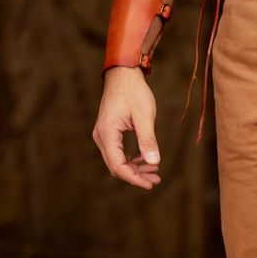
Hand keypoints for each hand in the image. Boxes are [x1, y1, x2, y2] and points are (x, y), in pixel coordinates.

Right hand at [93, 66, 161, 189]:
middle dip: (136, 175)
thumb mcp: (145, 116)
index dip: (134, 178)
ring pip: (116, 160)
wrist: (124, 74)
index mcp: (107, 134)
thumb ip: (148, 140)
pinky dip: (130, 158)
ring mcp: (103, 134)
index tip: (150, 184)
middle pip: (116, 166)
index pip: (118, 165)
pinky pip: (117, 151)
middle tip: (155, 180)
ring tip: (154, 172)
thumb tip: (155, 163)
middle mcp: (101, 136)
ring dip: (134, 167)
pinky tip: (145, 159)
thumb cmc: (134, 92)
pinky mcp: (108, 131)